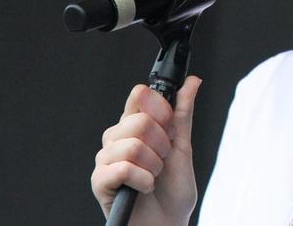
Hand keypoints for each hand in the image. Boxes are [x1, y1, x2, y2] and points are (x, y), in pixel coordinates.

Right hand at [91, 76, 201, 225]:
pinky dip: (144, 180)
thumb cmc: (173, 189)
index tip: (170, 125)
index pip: (139, 96)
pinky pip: (125, 168)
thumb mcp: (183, 146)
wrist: (168, 223)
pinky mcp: (100, 181)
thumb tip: (192, 81)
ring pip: (133, 145)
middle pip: (140, 121)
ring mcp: (106, 159)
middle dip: (162, 145)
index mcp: (134, 126)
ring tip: (153, 176)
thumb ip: (183, 113)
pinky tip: (145, 188)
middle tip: (162, 161)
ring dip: (154, 165)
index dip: (160, 108)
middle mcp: (116, 138)